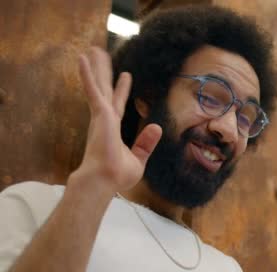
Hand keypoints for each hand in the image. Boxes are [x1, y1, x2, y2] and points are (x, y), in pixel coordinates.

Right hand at [74, 47, 161, 192]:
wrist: (104, 181)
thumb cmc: (117, 176)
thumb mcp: (137, 159)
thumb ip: (146, 143)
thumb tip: (156, 127)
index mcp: (112, 129)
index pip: (117, 105)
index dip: (121, 90)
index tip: (126, 76)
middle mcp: (104, 119)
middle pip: (104, 89)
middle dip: (104, 72)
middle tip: (101, 54)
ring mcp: (100, 115)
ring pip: (98, 84)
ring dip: (96, 67)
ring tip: (93, 49)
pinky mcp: (99, 114)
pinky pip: (93, 89)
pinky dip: (88, 74)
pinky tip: (83, 59)